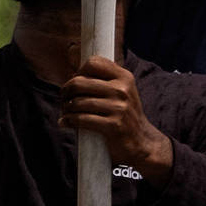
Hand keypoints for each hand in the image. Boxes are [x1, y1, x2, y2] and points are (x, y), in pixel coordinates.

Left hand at [58, 56, 173, 178]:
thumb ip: (105, 81)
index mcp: (124, 77)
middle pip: (79, 82)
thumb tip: (73, 75)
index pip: (93, 63)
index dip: (78, 72)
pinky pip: (81, 119)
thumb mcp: (122, 92)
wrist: (141, 142)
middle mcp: (122, 90)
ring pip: (77, 102)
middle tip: (64, 100)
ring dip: (66, 109)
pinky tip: (65, 122)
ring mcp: (118, 107)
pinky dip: (69, 121)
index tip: (75, 84)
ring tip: (65, 113)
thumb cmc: (125, 116)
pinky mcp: (113, 125)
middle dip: (66, 92)